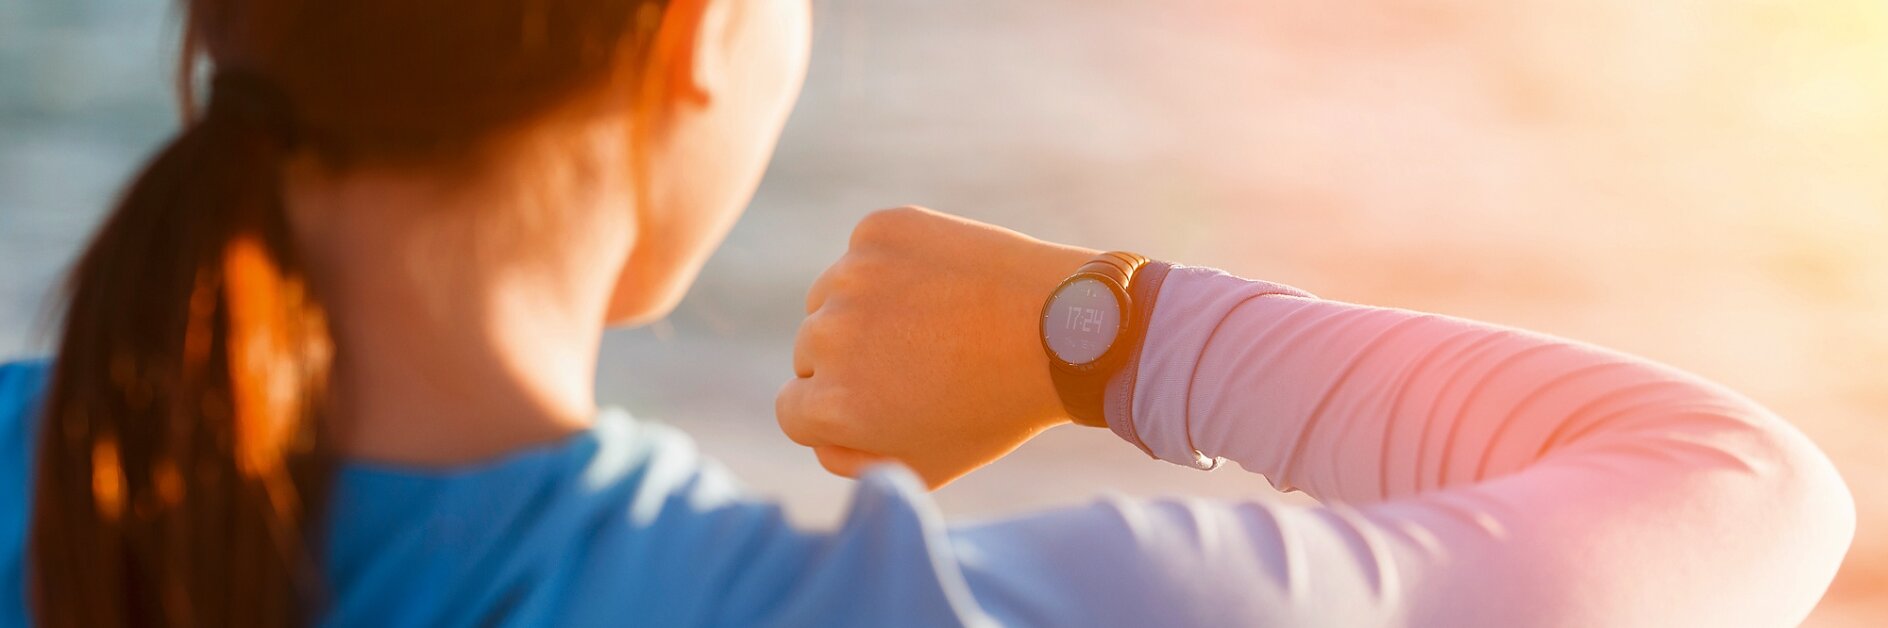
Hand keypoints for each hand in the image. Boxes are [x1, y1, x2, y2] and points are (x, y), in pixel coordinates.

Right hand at [776, 207, 1097, 487]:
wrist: (1064, 328)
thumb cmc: (996, 405)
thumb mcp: (924, 463)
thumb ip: (850, 457)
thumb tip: (813, 425)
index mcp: (832, 405)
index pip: (792, 409)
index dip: (839, 409)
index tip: (884, 400)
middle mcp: (826, 337)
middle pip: (809, 353)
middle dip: (851, 360)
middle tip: (920, 362)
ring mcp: (850, 276)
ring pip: (829, 299)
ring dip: (863, 310)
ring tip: (934, 323)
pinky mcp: (877, 229)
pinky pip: (863, 254)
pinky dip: (892, 266)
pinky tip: (941, 284)